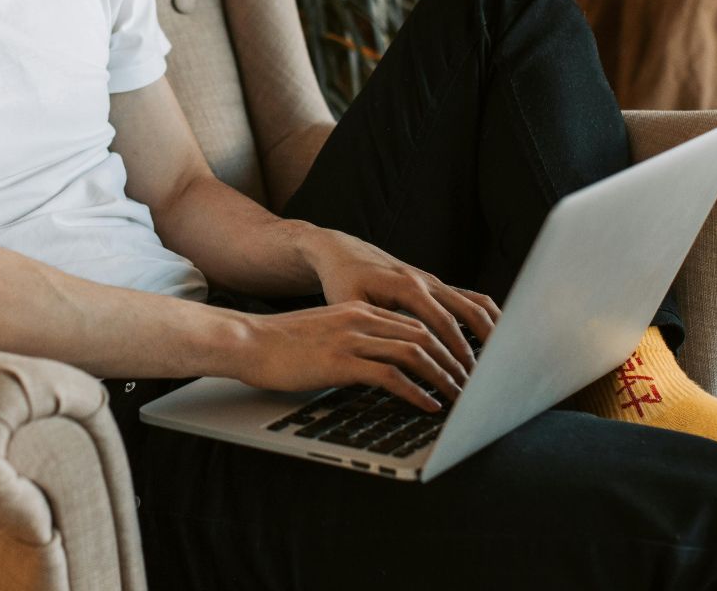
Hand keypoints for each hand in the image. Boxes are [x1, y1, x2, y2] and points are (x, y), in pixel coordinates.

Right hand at [232, 302, 464, 412]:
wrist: (246, 342)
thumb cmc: (280, 345)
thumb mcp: (325, 333)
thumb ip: (354, 341)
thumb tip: (379, 364)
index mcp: (360, 311)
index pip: (416, 323)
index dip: (444, 345)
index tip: (460, 367)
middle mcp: (361, 319)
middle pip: (424, 334)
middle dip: (452, 361)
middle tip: (470, 384)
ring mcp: (352, 338)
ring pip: (415, 352)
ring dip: (442, 377)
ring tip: (457, 397)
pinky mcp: (341, 361)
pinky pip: (391, 375)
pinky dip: (416, 392)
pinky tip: (428, 406)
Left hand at [296, 225, 501, 380]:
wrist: (343, 254)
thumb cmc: (343, 282)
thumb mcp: (350, 305)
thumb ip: (373, 327)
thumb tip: (390, 358)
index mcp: (407, 287)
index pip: (443, 323)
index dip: (457, 351)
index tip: (466, 377)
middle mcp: (427, 281)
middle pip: (467, 312)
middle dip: (481, 347)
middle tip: (488, 379)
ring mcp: (435, 282)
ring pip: (476, 304)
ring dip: (492, 331)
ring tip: (504, 361)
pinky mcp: (438, 286)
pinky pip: (471, 299)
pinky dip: (487, 318)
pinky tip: (495, 341)